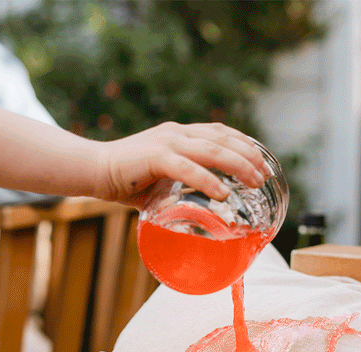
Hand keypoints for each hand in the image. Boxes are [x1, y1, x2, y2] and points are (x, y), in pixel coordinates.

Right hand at [94, 122, 273, 207]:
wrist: (94, 170)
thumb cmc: (127, 179)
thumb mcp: (162, 180)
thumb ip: (181, 187)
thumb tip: (200, 210)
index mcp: (180, 134)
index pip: (220, 132)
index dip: (244, 143)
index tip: (262, 160)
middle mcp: (177, 132)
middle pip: (223, 139)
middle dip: (249, 156)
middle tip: (266, 175)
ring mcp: (167, 142)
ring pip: (212, 150)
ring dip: (238, 165)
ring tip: (255, 182)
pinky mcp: (156, 157)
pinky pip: (188, 169)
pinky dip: (208, 180)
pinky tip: (223, 193)